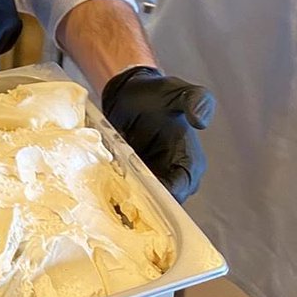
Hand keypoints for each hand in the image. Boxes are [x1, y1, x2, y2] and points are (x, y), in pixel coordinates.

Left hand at [102, 66, 214, 202]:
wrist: (130, 92)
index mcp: (189, 164)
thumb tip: (201, 120)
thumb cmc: (158, 92)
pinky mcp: (130, 178)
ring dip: (123, 202)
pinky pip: (122, 194)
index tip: (141, 192)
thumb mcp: (178, 91)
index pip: (179, 190)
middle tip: (118, 197)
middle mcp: (172, 178)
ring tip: (104, 195)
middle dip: (140, 204)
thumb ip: (196, 101)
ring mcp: (149, 180)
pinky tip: (95, 192)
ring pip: (139, 203)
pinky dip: (112, 195)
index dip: (162, 196)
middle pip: (158, 204)